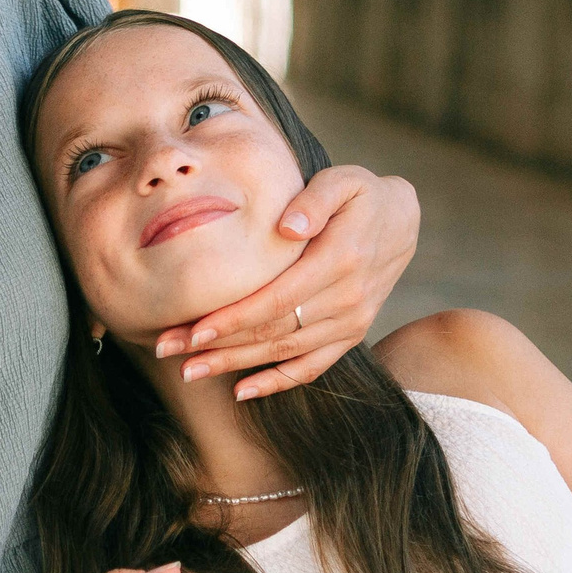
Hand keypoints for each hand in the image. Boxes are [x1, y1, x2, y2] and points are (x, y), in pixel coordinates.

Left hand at [153, 166, 418, 400]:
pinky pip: (313, 367)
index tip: (193, 329)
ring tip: (189, 370)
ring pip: (286, 353)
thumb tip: (288, 226)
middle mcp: (348, 299)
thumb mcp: (343, 181)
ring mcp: (352, 322)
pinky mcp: (351, 335)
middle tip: (168, 350)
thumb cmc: (361, 195)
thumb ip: (315, 199)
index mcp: (341, 260)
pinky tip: (240, 391)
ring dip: (235, 365)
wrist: (403, 222)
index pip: (278, 298)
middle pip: (274, 331)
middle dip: (218, 345)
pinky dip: (277, 382)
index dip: (234, 318)